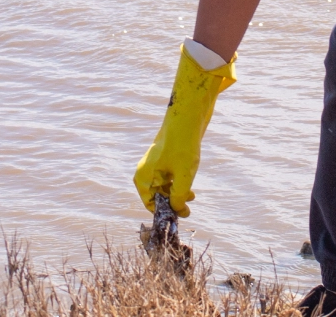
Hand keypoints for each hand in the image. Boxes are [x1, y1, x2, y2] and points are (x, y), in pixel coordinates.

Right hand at [132, 45, 234, 216]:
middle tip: (188, 209)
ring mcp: (155, 164)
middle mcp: (146, 171)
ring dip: (177, 194)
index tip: (179, 217)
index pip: (150, 204)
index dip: (165, 212)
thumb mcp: (183, 176)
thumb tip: (178, 211)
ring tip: (192, 197)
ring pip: (164, 186)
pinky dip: (179, 183)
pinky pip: (169, 176)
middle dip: (173, 203)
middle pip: (157, 195)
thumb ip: (178, 197)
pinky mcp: (165, 157)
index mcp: (143, 177)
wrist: (188, 117)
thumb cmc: (182, 146)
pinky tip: (191, 187)